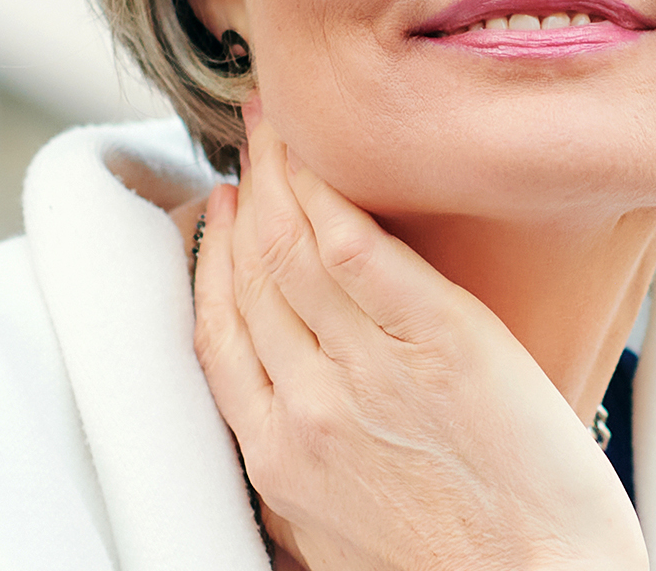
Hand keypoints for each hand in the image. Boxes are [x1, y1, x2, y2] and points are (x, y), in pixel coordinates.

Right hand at [192, 96, 647, 570]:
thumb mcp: (342, 546)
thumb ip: (305, 486)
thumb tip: (289, 454)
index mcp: (278, 463)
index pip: (219, 335)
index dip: (214, 261)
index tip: (221, 214)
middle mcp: (306, 409)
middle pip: (252, 275)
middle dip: (246, 194)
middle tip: (251, 142)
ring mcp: (369, 370)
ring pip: (293, 246)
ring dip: (280, 171)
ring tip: (281, 127)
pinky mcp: (441, 341)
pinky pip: (359, 244)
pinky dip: (329, 189)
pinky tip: (324, 153)